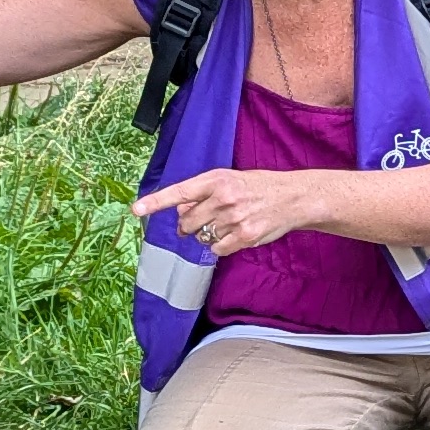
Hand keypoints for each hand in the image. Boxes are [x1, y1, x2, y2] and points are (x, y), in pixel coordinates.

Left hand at [133, 168, 320, 256]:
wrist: (293, 197)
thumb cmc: (258, 187)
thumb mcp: (229, 180)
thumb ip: (203, 193)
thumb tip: (180, 211)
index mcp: (217, 180)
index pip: (180, 192)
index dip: (156, 202)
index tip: (136, 210)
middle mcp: (223, 198)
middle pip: (187, 222)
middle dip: (189, 226)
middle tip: (202, 222)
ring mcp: (234, 219)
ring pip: (202, 237)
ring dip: (208, 235)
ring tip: (226, 225)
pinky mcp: (244, 236)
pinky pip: (217, 249)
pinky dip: (221, 246)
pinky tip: (235, 235)